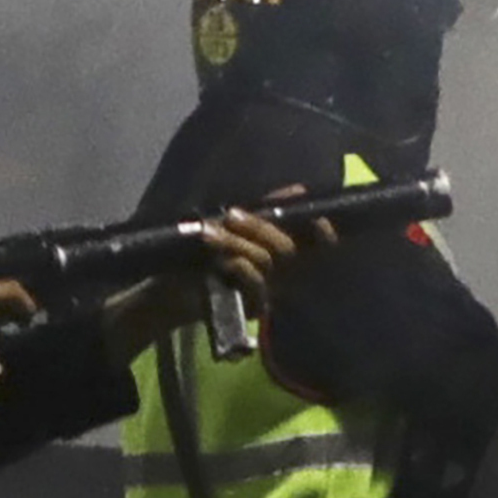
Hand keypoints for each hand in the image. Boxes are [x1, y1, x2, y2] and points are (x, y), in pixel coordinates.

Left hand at [109, 208, 318, 344]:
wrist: (174, 289)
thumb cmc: (208, 255)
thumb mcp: (235, 228)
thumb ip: (266, 210)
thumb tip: (298, 190)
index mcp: (286, 253)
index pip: (318, 244)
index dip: (322, 231)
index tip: (317, 217)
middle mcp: (286, 274)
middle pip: (286, 248)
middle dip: (259, 227)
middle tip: (231, 215)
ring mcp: (271, 292)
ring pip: (266, 260)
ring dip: (236, 242)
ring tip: (209, 232)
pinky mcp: (254, 307)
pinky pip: (255, 283)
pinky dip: (239, 266)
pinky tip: (222, 261)